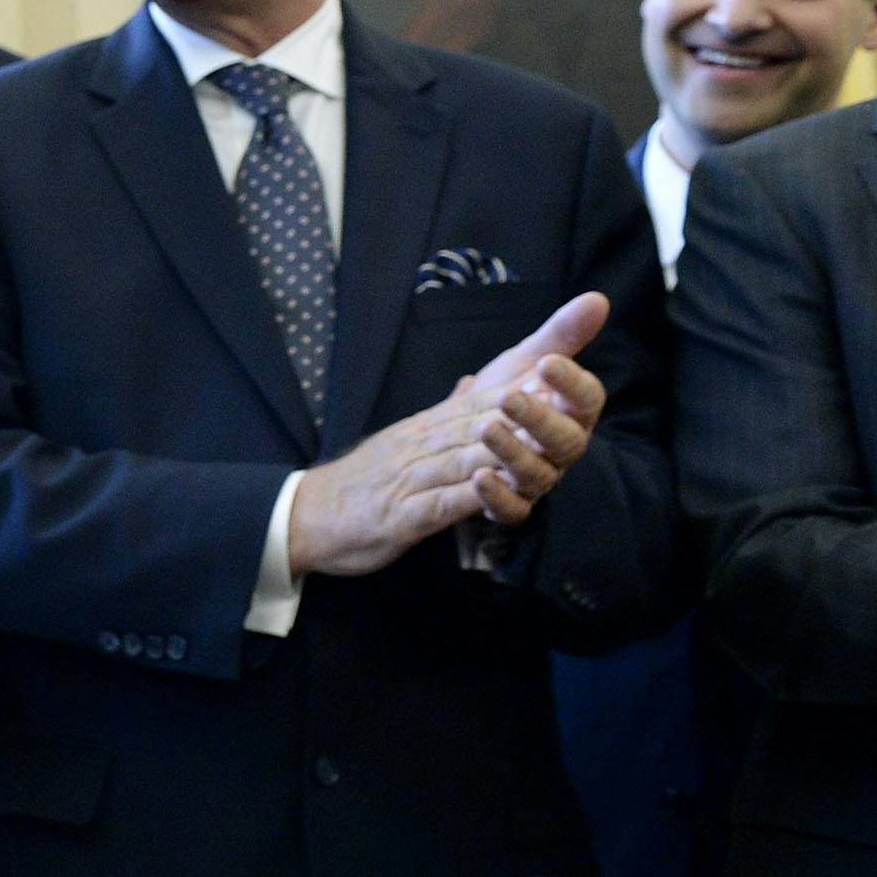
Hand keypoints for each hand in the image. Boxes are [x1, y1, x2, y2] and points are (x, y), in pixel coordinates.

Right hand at [285, 292, 607, 577]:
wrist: (305, 515)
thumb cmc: (363, 482)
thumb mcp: (406, 441)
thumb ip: (445, 415)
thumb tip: (474, 385)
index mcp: (430, 426)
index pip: (485, 395)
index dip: (526, 380)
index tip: (567, 360)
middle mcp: (424, 443)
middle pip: (483, 418)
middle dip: (529, 405)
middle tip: (572, 393)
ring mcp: (412, 477)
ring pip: (466, 456)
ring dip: (506, 445)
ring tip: (546, 436)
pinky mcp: (402, 514)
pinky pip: (441, 503)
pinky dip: (470, 494)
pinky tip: (494, 488)